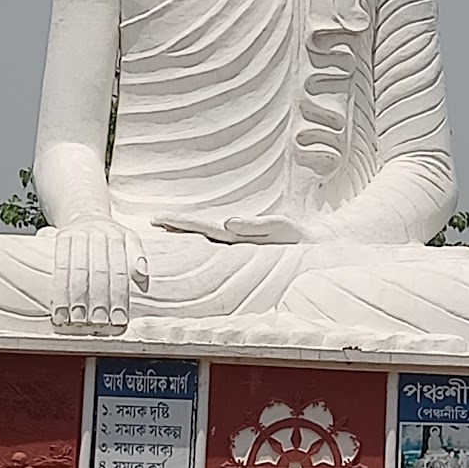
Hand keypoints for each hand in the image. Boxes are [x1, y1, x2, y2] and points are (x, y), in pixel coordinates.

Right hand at [49, 221, 144, 330]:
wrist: (85, 214)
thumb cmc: (110, 235)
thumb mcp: (129, 239)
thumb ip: (138, 256)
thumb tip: (143, 276)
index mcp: (118, 237)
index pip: (119, 271)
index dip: (119, 296)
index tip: (119, 318)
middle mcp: (99, 235)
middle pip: (99, 272)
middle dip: (99, 299)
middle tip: (99, 322)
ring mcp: (78, 235)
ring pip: (77, 271)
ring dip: (76, 298)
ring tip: (77, 319)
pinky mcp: (61, 238)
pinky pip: (59, 266)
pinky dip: (59, 289)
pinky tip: (59, 308)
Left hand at [153, 213, 332, 244]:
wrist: (314, 249)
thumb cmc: (297, 238)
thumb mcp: (279, 228)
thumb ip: (254, 226)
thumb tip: (227, 222)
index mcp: (238, 237)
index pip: (203, 228)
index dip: (181, 223)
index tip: (159, 218)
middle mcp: (235, 242)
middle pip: (199, 233)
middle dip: (177, 227)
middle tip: (154, 220)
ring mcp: (240, 243)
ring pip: (207, 236)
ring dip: (188, 230)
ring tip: (167, 226)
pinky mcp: (247, 242)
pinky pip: (219, 237)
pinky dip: (205, 232)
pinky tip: (196, 232)